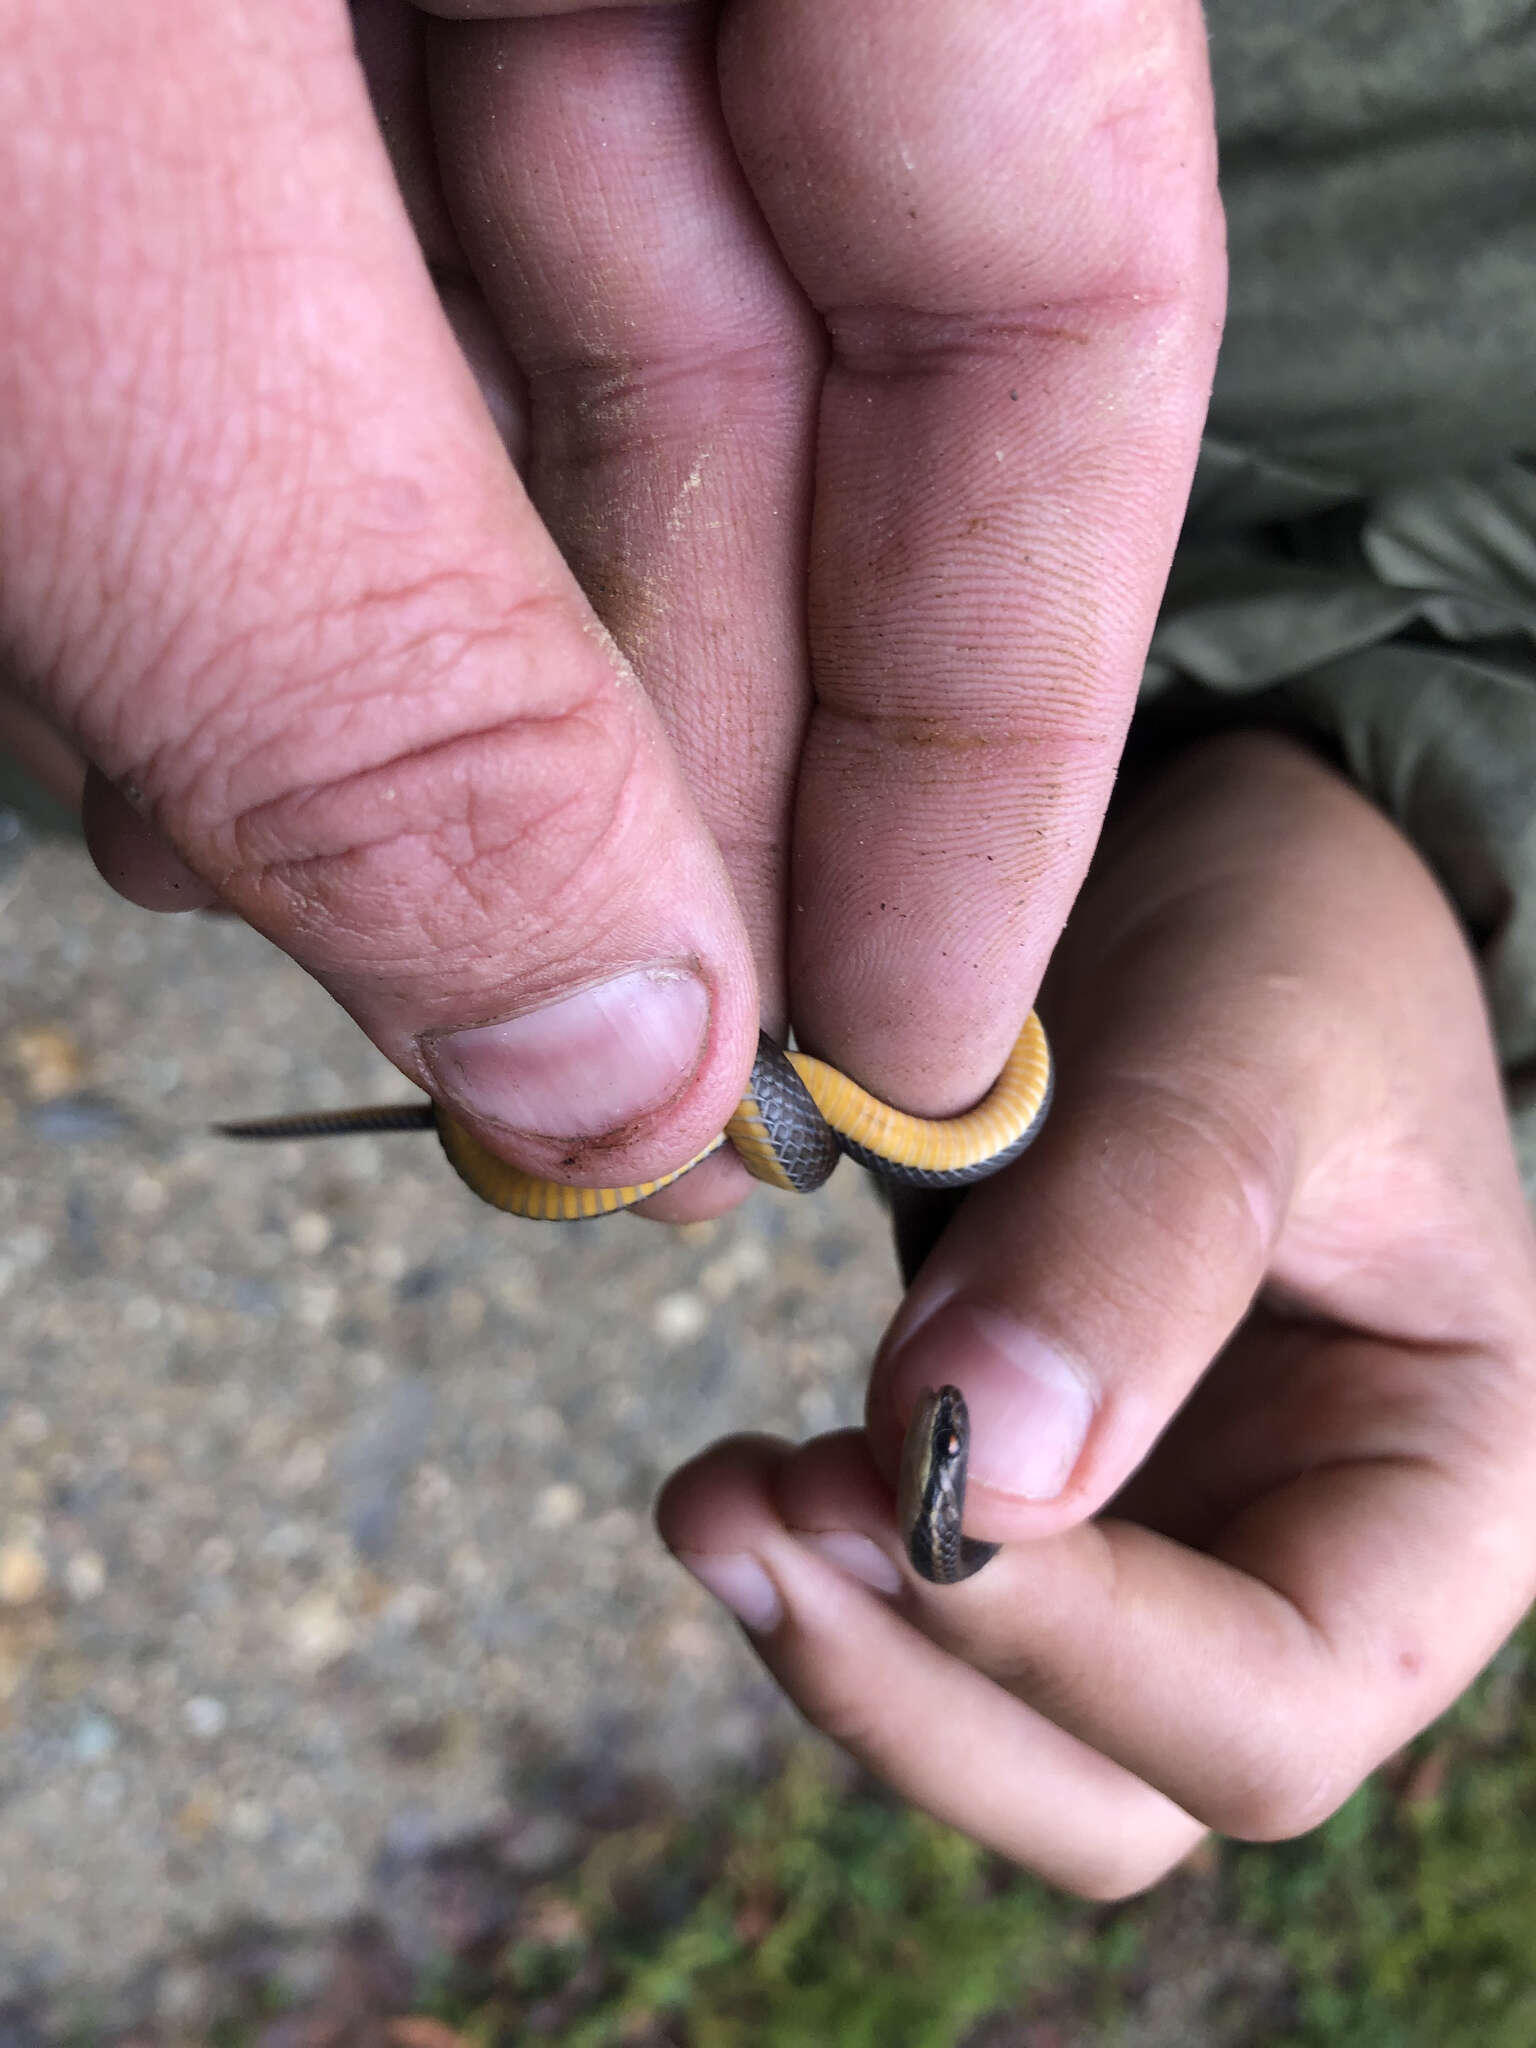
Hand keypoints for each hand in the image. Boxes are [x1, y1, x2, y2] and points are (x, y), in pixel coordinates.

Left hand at [0, 1, 1221, 1206]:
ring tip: (371, 919)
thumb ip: (361, 635)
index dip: (1002, 707)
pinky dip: (259, 499)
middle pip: (799, 329)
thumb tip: (615, 1059)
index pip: (1065, 263)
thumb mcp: (46, 197)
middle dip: (699, 749)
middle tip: (621, 1076)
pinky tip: (167, 701)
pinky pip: (313, 248)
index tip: (916, 1048)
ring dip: (451, 664)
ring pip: (537, 305)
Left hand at [659, 734, 1535, 1895]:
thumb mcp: (1247, 1049)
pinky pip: (933, 1625)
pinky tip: (746, 1478)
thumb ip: (1137, 1239)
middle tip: (747, 1517)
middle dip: (919, 1690)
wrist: (1227, 897)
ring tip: (715, 1500)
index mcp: (1451, 1495)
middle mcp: (1316, 1566)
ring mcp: (1176, 1552)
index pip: (1275, 1704)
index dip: (1069, 1651)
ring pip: (1006, 1743)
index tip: (884, 1481)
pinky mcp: (1055, 1503)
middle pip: (1120, 1789)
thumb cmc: (1292, 950)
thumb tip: (978, 1472)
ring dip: (847, 1658)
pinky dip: (830, 1581)